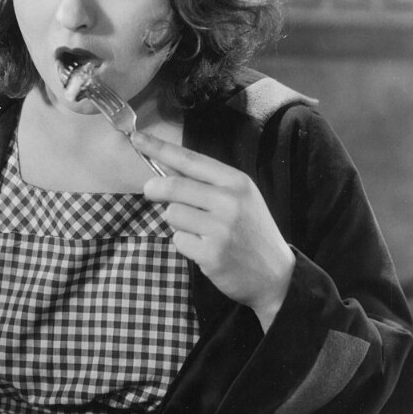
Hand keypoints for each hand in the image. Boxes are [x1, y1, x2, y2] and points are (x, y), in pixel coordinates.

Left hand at [133, 131, 294, 330]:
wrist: (277, 275)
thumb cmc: (250, 231)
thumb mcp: (238, 198)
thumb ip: (205, 182)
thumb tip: (164, 166)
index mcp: (237, 182)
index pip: (190, 160)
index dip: (159, 148)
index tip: (136, 138)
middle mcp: (230, 201)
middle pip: (173, 186)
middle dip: (155, 189)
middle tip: (151, 191)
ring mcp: (222, 228)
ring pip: (172, 214)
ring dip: (177, 222)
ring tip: (198, 230)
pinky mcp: (212, 253)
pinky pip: (178, 239)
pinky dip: (185, 244)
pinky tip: (204, 249)